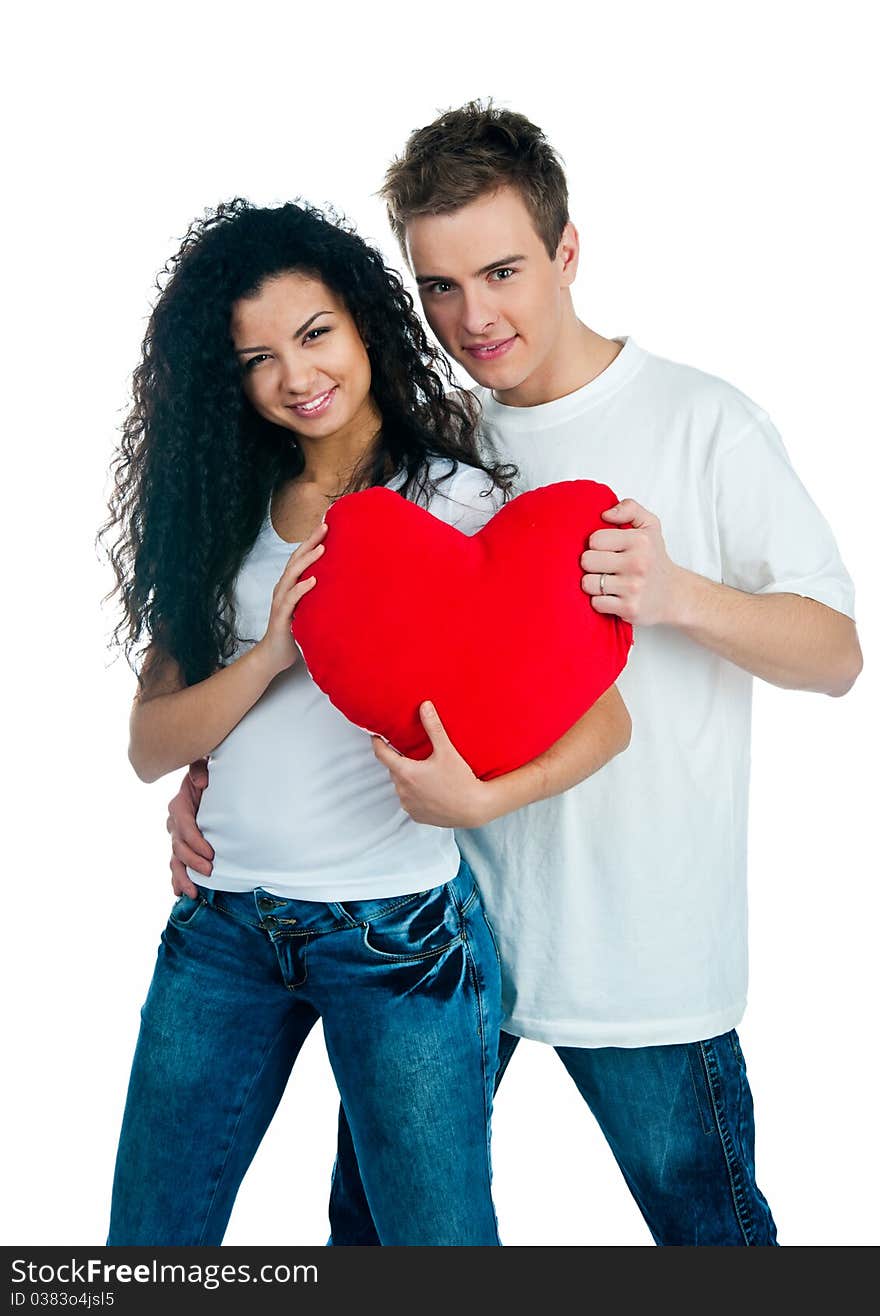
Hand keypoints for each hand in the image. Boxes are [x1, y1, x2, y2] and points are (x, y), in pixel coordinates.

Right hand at [168, 759, 212, 895]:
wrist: (209, 781)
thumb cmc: (208, 773)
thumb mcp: (202, 764)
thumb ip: (199, 770)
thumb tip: (201, 783)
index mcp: (180, 804)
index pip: (184, 825)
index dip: (195, 841)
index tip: (211, 853)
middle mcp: (175, 822)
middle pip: (179, 846)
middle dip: (193, 861)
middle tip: (209, 871)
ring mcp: (177, 835)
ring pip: (175, 859)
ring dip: (183, 876)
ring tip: (192, 892)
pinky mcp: (183, 844)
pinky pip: (177, 863)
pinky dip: (177, 878)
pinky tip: (180, 892)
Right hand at [255, 523, 326, 677]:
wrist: (273, 656)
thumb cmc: (292, 632)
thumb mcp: (308, 610)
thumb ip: (318, 597)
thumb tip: (343, 586)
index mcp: (290, 586)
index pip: (300, 558)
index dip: (311, 541)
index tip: (327, 524)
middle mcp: (283, 589)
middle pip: (296, 560)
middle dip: (310, 542)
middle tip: (325, 526)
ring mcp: (280, 602)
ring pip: (292, 575)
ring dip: (307, 561)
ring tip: (322, 548)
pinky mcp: (281, 617)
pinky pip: (291, 599)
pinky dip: (301, 588)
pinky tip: (313, 581)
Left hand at [372, 702, 493, 828]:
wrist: (474, 809)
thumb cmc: (460, 781)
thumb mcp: (446, 751)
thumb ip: (433, 727)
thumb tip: (425, 706)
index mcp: (406, 773)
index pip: (381, 754)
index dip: (377, 743)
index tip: (375, 735)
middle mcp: (402, 790)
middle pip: (394, 770)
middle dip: (400, 761)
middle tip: (414, 754)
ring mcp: (408, 805)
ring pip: (402, 786)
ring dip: (408, 779)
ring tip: (426, 773)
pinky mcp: (416, 816)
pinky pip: (410, 801)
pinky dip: (416, 794)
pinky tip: (430, 789)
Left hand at [580, 498, 686, 625]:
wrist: (675, 595)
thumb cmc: (655, 559)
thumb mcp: (650, 526)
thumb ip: (629, 508)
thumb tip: (605, 514)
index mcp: (640, 541)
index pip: (594, 539)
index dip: (596, 545)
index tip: (607, 550)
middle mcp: (638, 563)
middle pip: (586, 561)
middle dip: (592, 564)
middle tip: (605, 567)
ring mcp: (633, 588)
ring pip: (587, 583)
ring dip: (594, 584)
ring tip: (608, 582)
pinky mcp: (629, 609)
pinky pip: (596, 603)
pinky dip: (600, 601)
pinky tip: (612, 597)